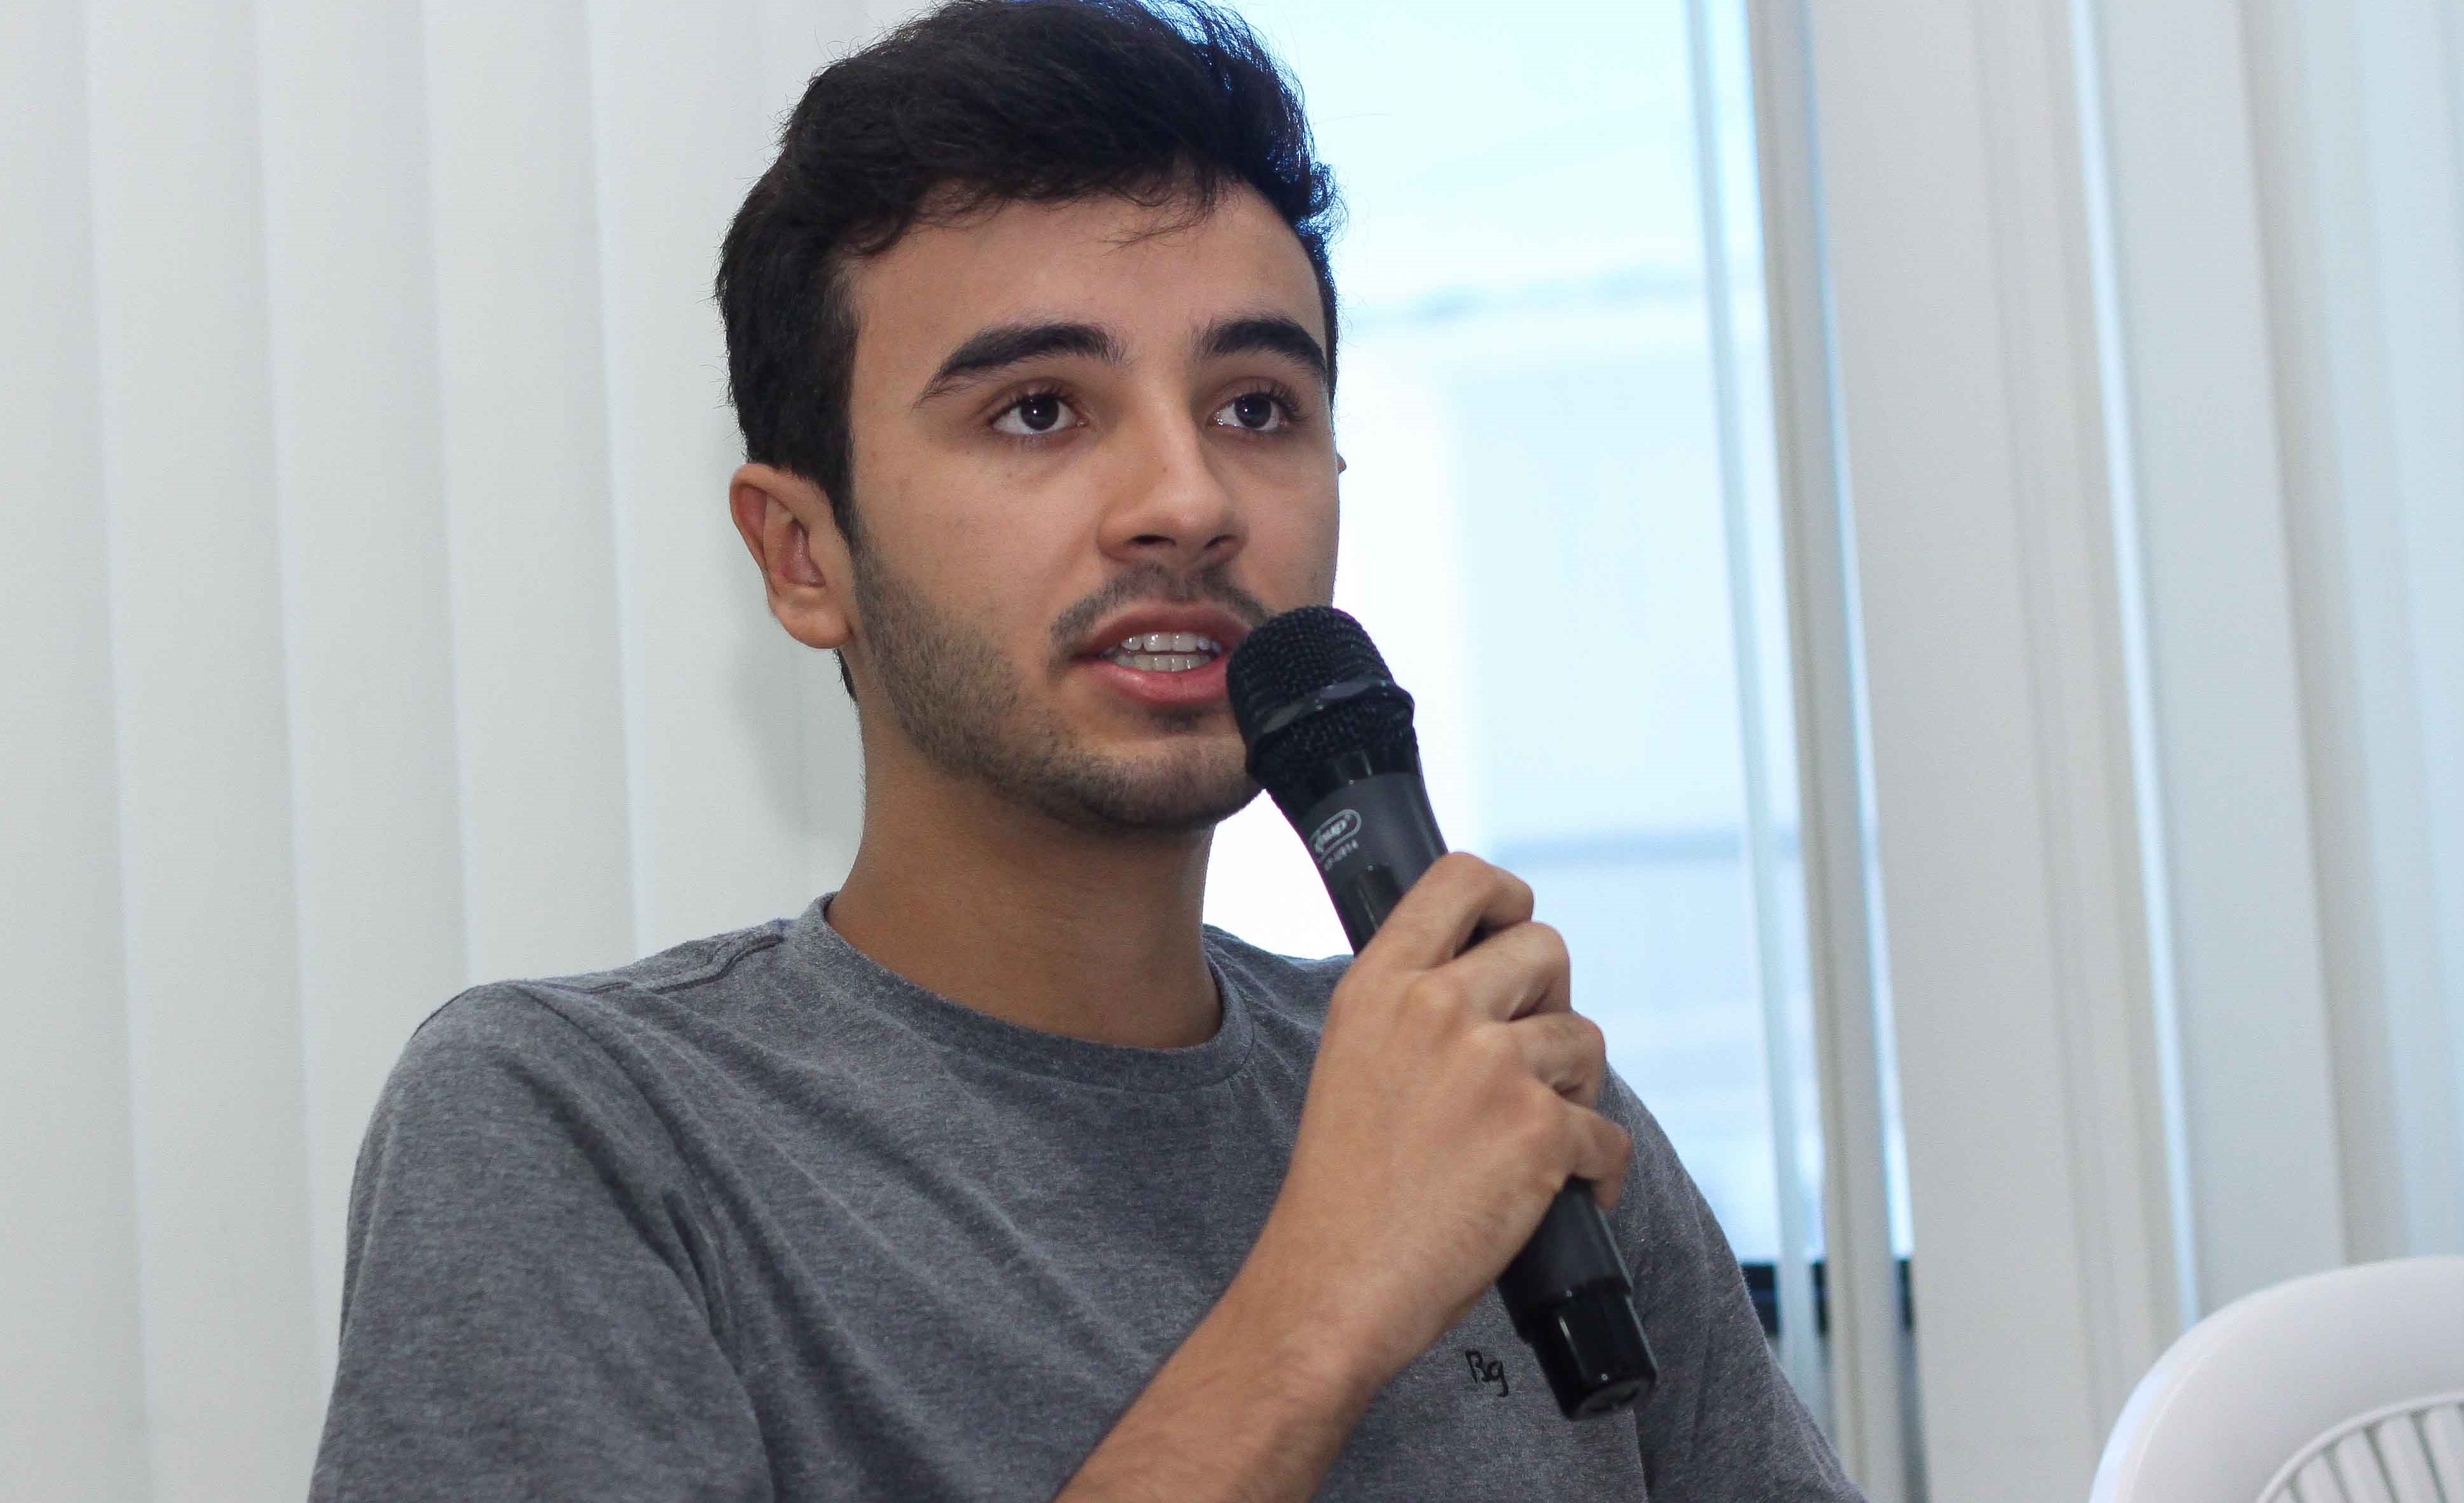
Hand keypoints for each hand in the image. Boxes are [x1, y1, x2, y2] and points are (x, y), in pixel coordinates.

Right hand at [1247, 852, 1632, 1386]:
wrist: (1335, 1282)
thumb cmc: (1343, 1187)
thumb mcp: (1353, 1057)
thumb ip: (1413, 1006)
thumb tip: (1494, 983)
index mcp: (1381, 983)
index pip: (1464, 878)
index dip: (1507, 898)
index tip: (1514, 927)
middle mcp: (1437, 1007)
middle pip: (1547, 949)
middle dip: (1551, 1002)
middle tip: (1527, 1059)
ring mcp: (1494, 1066)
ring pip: (1585, 1041)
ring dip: (1573, 1090)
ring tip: (1530, 1140)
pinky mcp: (1541, 1132)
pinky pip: (1608, 1134)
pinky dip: (1597, 1172)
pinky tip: (1565, 1196)